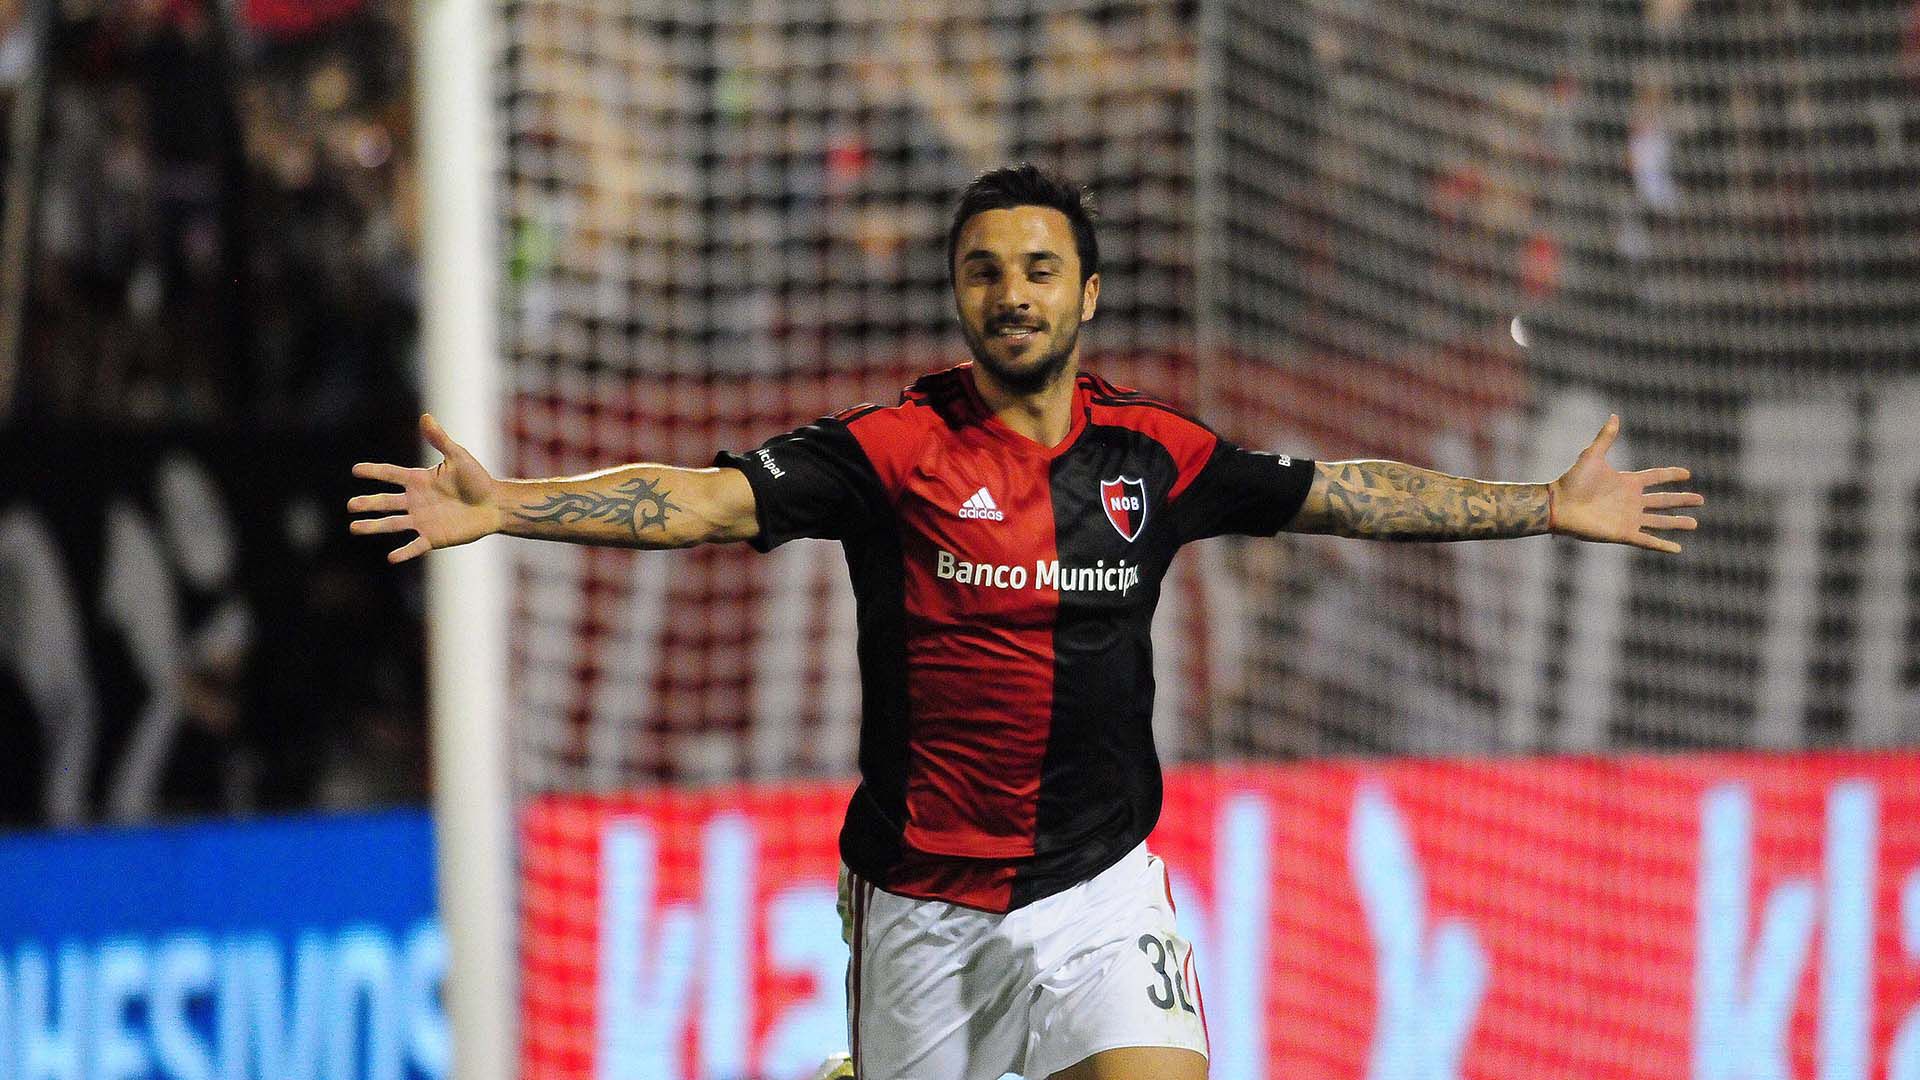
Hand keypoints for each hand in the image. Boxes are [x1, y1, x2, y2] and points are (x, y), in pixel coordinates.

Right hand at [348, 414, 502, 562]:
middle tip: (350, 505)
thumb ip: (440, 440)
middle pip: (386, 502)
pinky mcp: (433, 537)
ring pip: (393, 524)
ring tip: (354, 528)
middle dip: (368, 503)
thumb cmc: (477, 479)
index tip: (355, 470)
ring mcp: (422, 520)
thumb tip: (425, 416)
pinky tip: (391, 558)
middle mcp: (416, 500)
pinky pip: (415, 546)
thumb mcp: (458, 456)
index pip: (391, 474)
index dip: (374, 472)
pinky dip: (404, 552)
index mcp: (419, 480)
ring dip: (374, 526)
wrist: (494, 505)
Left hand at [1549, 414, 1702, 553]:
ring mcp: (1629, 518)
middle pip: (1663, 500)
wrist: (1559, 505)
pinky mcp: (1624, 533)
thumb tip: (1614, 416)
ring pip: (1659, 521)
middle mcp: (1631, 501)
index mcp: (1627, 482)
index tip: (1687, 474)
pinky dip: (1662, 545)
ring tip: (1694, 524)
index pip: (1655, 477)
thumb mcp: (1592, 456)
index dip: (1670, 475)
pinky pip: (1647, 541)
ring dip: (1677, 523)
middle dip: (1681, 500)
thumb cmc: (1572, 481)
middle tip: (1701, 500)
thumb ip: (1605, 438)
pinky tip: (1677, 549)